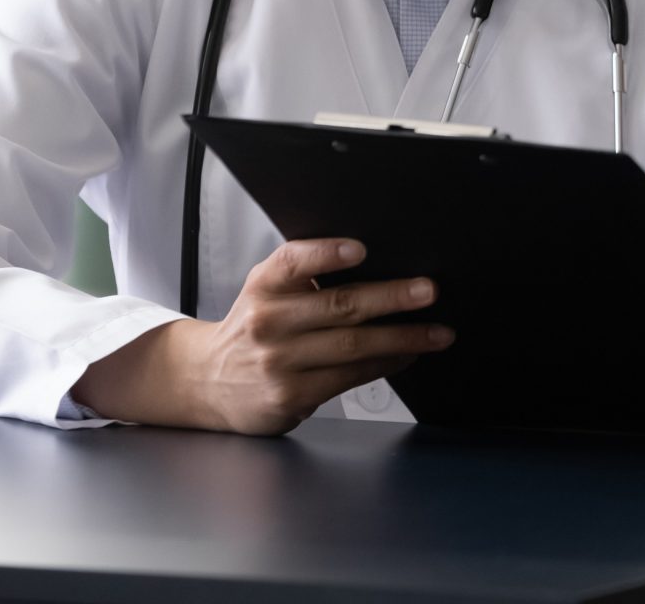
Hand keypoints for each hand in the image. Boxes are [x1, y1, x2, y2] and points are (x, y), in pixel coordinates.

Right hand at [72, 238, 452, 433]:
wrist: (208, 381)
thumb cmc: (251, 329)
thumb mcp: (264, 291)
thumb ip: (302, 276)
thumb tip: (374, 264)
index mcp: (263, 285)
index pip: (293, 261)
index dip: (326, 254)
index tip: (360, 249)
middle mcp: (267, 321)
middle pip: (339, 306)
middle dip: (391, 298)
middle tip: (427, 291)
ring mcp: (279, 361)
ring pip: (353, 346)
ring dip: (402, 338)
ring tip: (436, 333)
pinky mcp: (292, 395)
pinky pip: (350, 377)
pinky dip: (384, 365)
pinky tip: (406, 356)